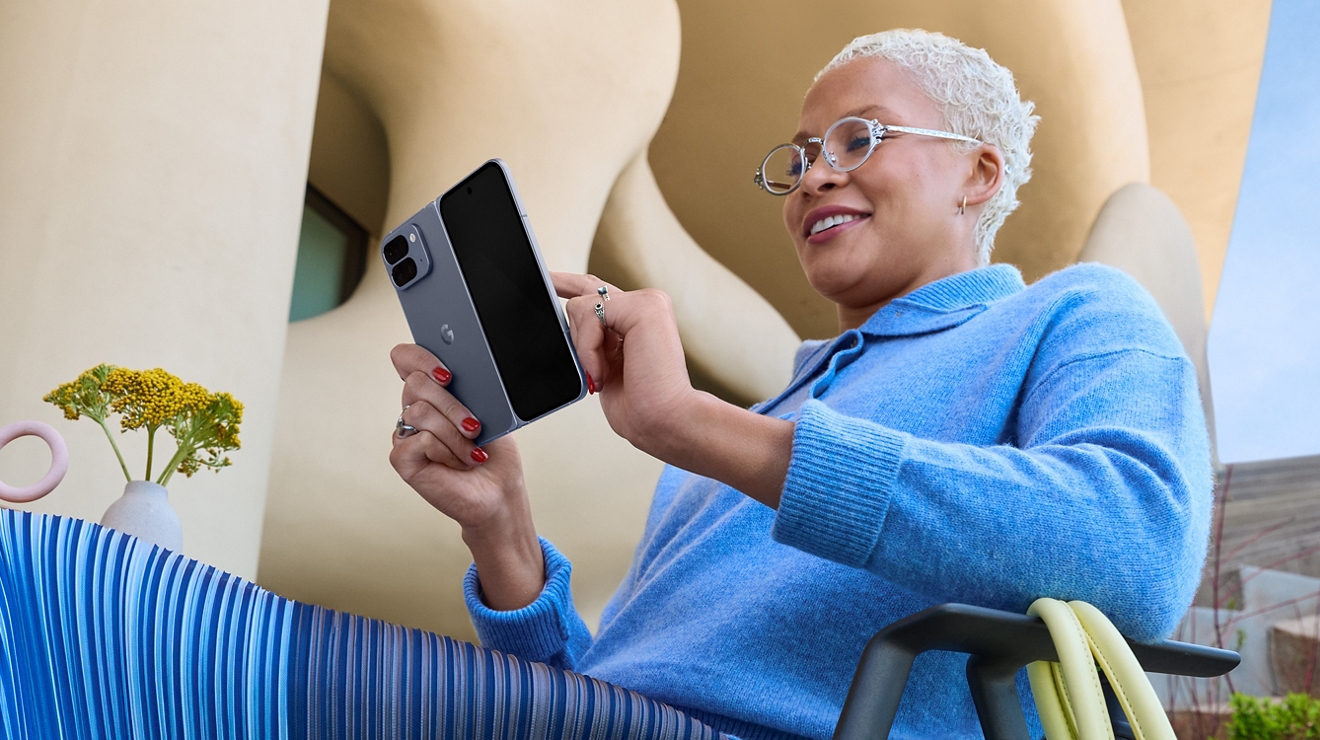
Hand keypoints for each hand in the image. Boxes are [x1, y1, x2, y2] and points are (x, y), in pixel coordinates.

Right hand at [389, 343, 543, 608]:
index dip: (420, 357)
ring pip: (419, 411)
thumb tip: (463, 367)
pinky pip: (418, 440)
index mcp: (433, 391)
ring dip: (455, 434)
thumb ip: (470, 387)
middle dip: (452, 405)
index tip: (448, 375)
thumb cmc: (494, 453)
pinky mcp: (402, 458)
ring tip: (472, 451)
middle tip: (475, 426)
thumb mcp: (490, 410)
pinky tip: (457, 463)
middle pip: (415, 383)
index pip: (406, 358)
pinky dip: (445, 451)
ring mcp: (405, 434)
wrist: (498, 492)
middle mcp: (414, 409)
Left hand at [551, 272, 698, 456]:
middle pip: (585, 290)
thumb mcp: (603, 367)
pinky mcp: (644, 306)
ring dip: (582, 349)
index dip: (569, 283)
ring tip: (602, 376)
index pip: (598, 292)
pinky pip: (590, 313)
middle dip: (561, 291)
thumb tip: (564, 327)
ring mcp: (647, 302)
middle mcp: (645, 306)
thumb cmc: (640, 406)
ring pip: (581, 306)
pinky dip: (588, 347)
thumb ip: (591, 342)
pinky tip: (603, 372)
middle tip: (549, 294)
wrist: (663, 421)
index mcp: (636, 320)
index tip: (547, 280)